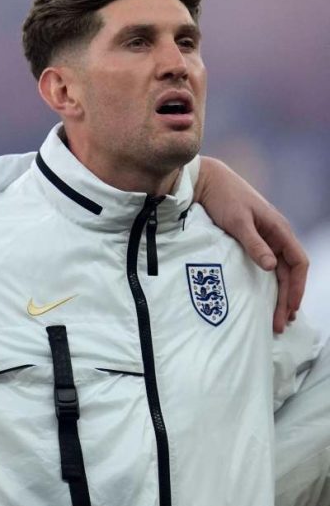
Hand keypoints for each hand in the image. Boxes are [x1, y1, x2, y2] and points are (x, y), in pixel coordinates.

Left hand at [196, 156, 306, 332]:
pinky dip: (268, 283)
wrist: (205, 181)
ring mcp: (264, 238)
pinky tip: (264, 297)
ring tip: (276, 317)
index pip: (298, 263)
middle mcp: (276, 235)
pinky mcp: (250, 240)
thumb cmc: (223, 198)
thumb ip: (254, 243)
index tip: (290, 308)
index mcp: (279, 230)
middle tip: (279, 324)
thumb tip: (272, 266)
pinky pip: (266, 265)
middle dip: (287, 298)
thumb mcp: (238, 221)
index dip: (297, 287)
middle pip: (289, 272)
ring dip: (279, 294)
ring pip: (279, 271)